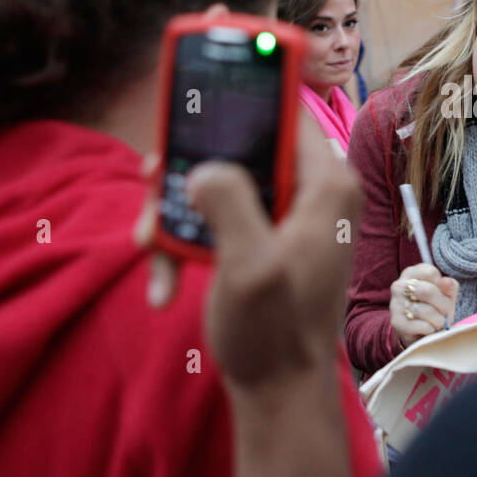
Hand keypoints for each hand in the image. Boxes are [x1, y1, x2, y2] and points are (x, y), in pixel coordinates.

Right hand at [133, 113, 361, 391]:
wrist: (279, 394)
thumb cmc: (274, 333)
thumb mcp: (249, 266)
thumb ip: (230, 205)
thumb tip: (202, 168)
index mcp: (326, 184)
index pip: (287, 108)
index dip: (244, 89)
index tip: (198, 82)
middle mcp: (314, 192)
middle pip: (241, 145)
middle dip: (189, 167)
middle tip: (150, 185)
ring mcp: (289, 217)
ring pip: (220, 183)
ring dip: (179, 213)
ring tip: (150, 247)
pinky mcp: (267, 240)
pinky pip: (219, 219)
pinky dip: (187, 244)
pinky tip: (166, 285)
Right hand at [390, 264, 458, 349]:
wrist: (420, 333)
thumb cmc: (434, 308)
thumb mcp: (446, 295)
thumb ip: (449, 286)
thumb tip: (446, 281)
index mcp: (411, 273)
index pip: (431, 273)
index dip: (442, 286)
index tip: (441, 294)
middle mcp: (399, 286)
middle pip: (428, 291)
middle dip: (444, 305)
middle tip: (445, 313)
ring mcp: (396, 304)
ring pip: (427, 311)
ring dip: (439, 320)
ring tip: (437, 322)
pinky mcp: (397, 323)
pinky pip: (424, 326)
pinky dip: (431, 330)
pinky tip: (428, 329)